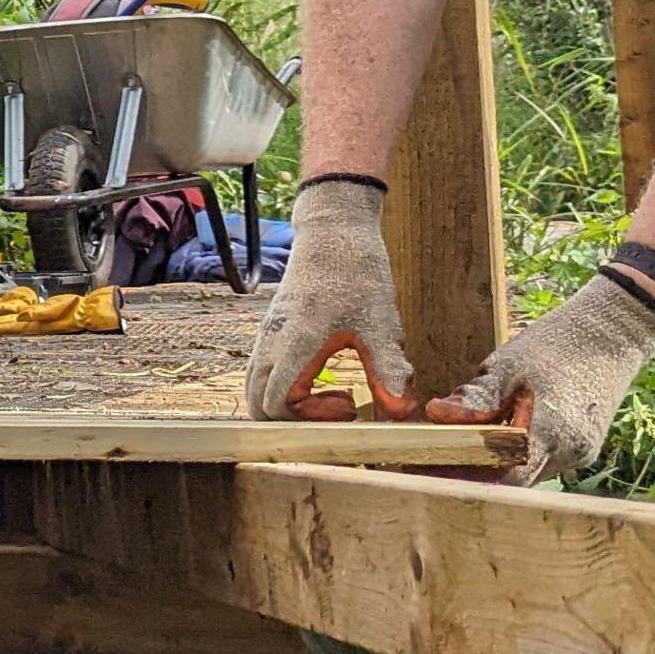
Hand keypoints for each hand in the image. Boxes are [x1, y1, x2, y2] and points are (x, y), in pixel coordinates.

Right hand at [245, 177, 416, 418]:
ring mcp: (267, 337)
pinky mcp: (270, 331)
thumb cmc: (358, 274)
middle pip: (257, 405)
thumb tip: (400, 413)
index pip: (277, 405)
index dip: (311, 419)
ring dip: (288, 404)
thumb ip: (388, 371)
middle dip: (295, 420)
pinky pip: (261, 373)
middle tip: (339, 406)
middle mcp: (272, 343)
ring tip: (332, 393)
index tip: (349, 403)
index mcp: (296, 343)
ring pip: (254, 389)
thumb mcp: (381, 324)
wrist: (333, 233)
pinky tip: (321, 375)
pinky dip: (283, 388)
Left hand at [428, 272, 654, 482]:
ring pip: (527, 474)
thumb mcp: (508, 366)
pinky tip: (498, 435)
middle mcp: (569, 452)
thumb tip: (436, 415)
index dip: (465, 476)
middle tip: (436, 457)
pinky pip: (542, 462)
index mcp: (551, 431)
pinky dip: (517, 454)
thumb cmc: (557, 344)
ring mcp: (580, 454)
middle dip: (474, 472)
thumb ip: (476, 398)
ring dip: (495, 463)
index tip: (431, 468)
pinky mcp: (583, 449)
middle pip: (512, 480)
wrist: (613, 334)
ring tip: (461, 443)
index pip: (502, 476)